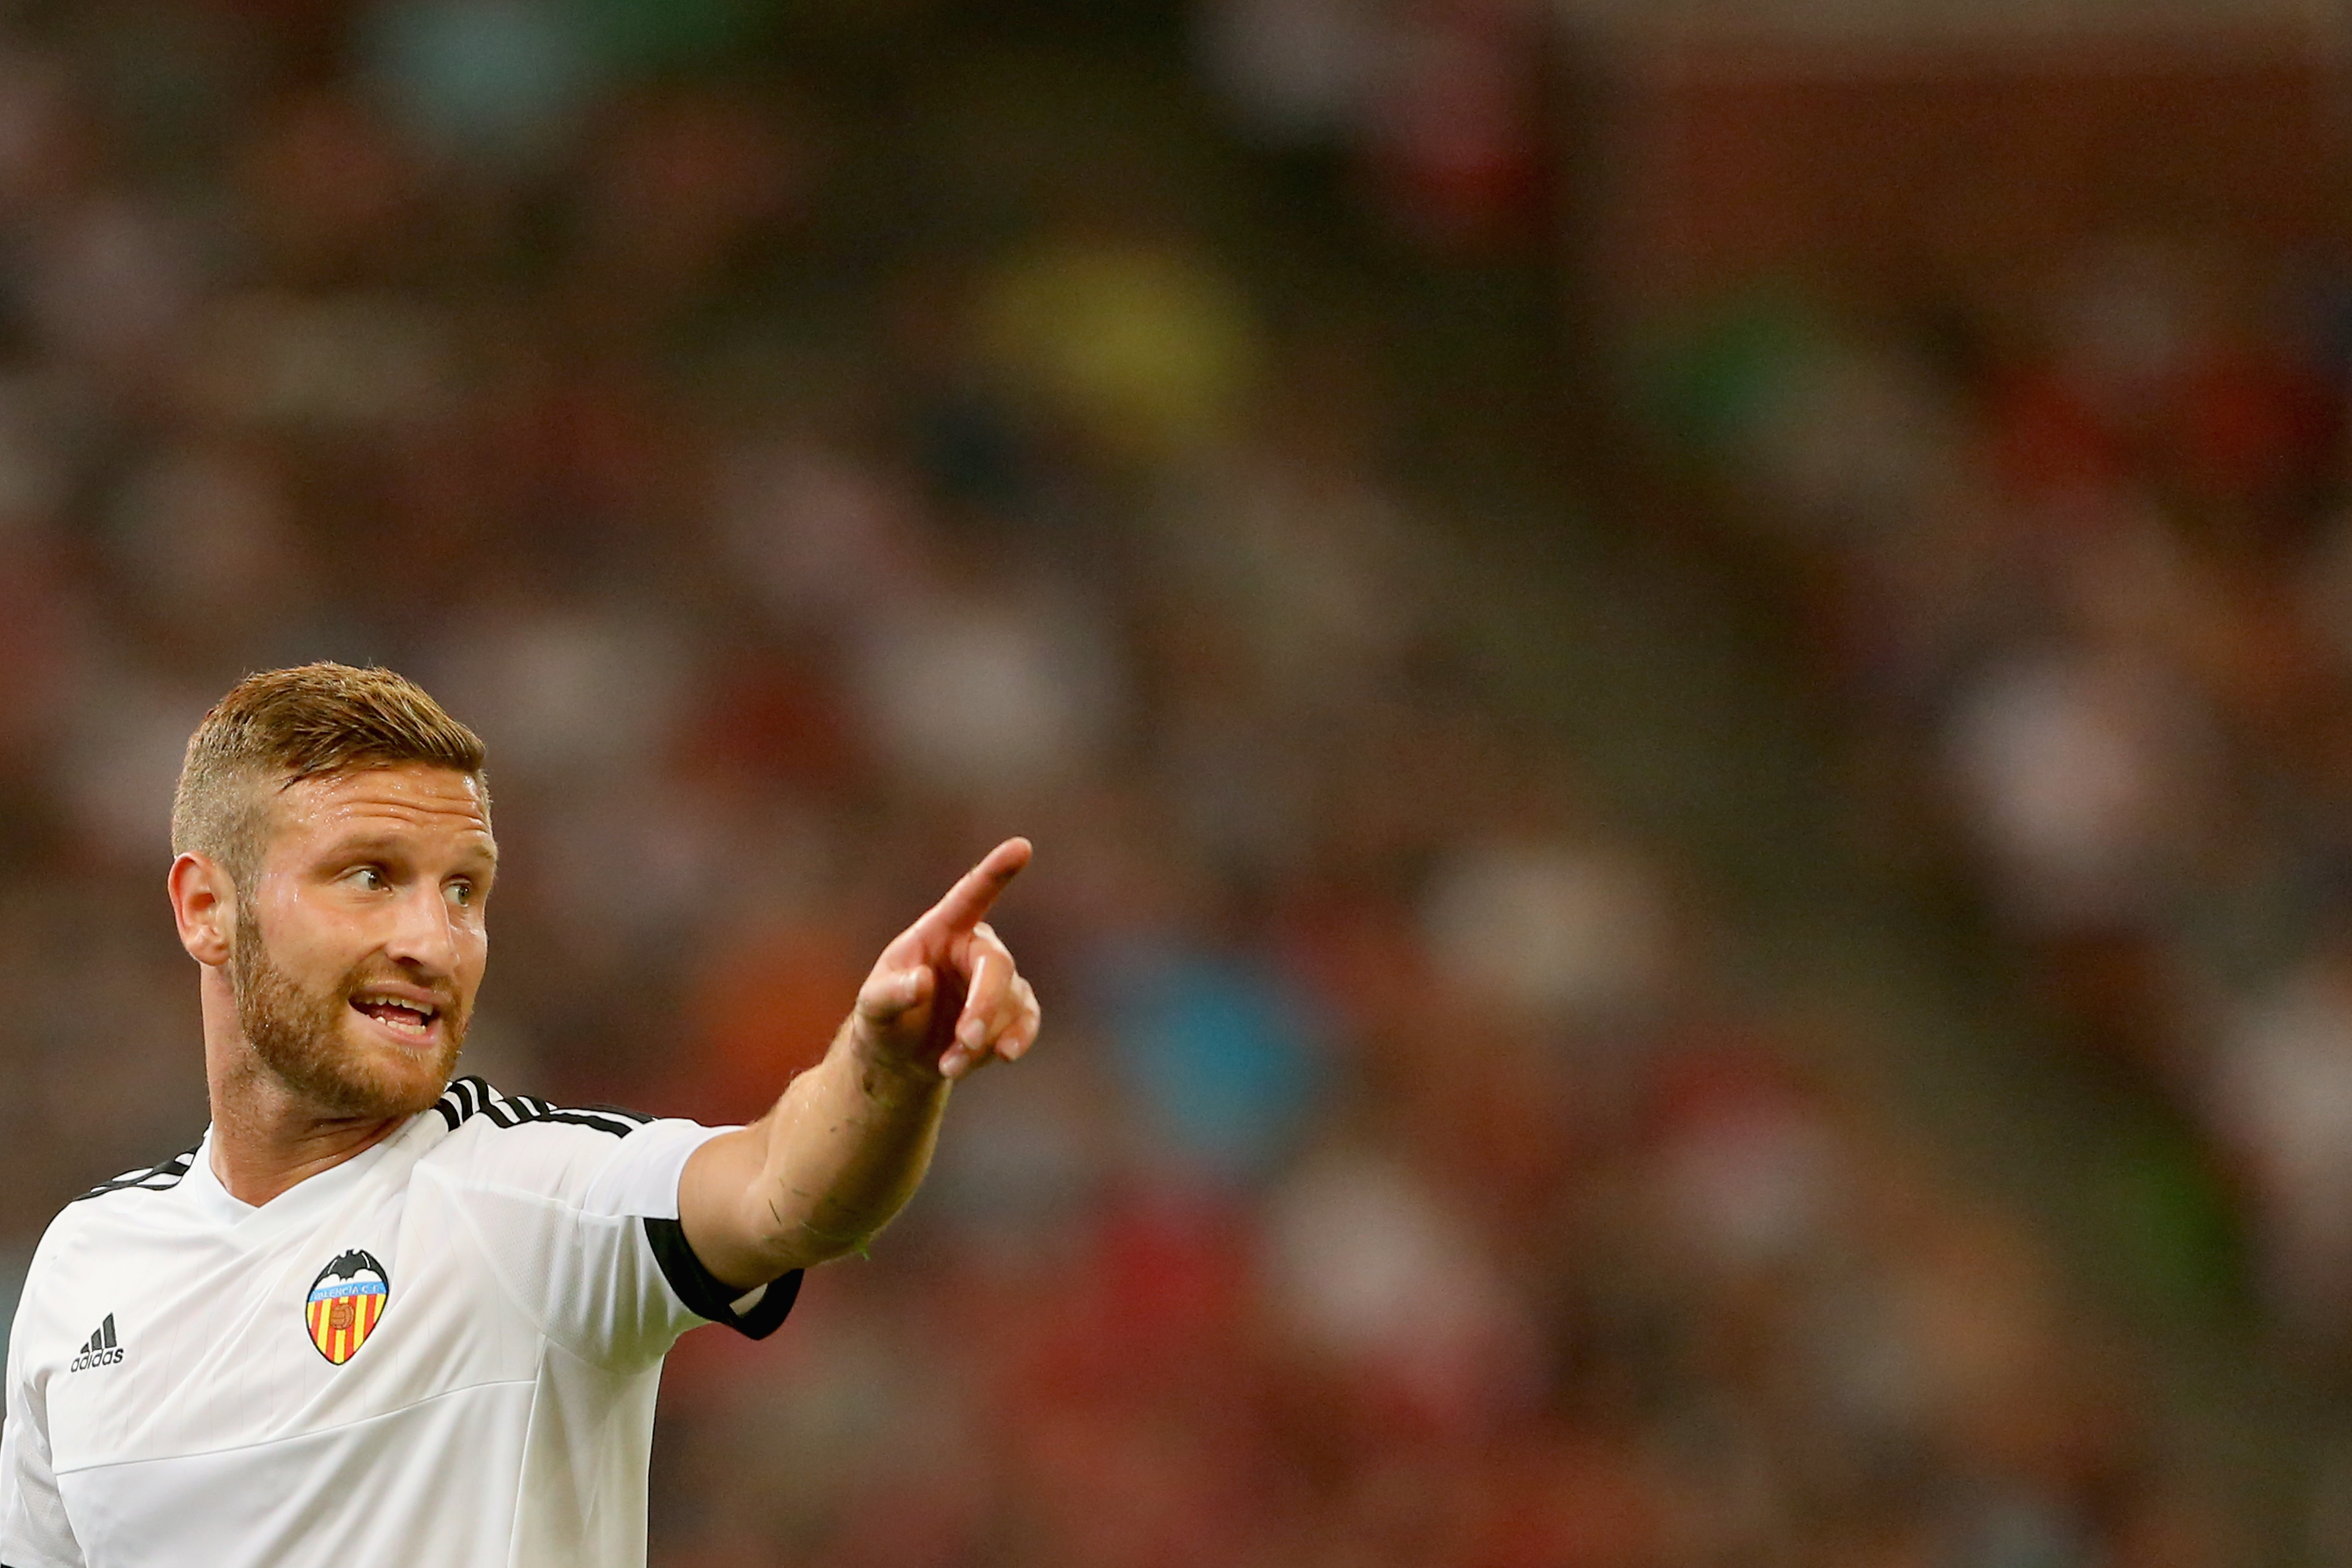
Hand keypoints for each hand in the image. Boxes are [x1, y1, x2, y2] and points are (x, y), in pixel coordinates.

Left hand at [851, 838, 1038, 1080]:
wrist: (901, 1056)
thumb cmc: (884, 1018)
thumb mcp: (872, 1007)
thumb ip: (890, 993)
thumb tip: (922, 982)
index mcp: (941, 931)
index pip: (972, 895)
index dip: (995, 871)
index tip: (1021, 846)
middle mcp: (974, 948)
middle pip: (996, 966)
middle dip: (984, 1006)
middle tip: (967, 1040)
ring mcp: (997, 980)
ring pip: (1012, 1001)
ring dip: (985, 1037)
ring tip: (949, 1066)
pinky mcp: (1012, 1010)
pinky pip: (1027, 1020)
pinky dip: (1015, 1040)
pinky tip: (1002, 1056)